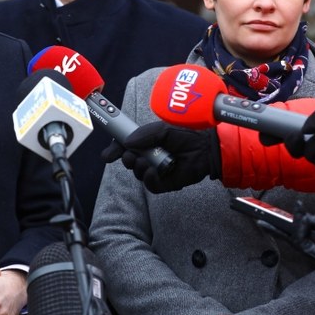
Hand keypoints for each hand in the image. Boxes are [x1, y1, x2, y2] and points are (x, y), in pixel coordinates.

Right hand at [101, 122, 220, 192]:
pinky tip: (153, 172)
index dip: (115, 150)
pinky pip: (151, 185)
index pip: (125, 147)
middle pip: (129, 161)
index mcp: (147, 143)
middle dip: (125, 159)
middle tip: (129, 156)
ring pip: (138, 174)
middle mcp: (150, 156)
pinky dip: (149, 179)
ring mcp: (157, 170)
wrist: (205, 147)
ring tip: (146, 162)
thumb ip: (144, 135)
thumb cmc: (186, 135)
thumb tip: (127, 142)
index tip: (108, 154)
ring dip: (138, 168)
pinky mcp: (165, 183)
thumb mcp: (162, 129)